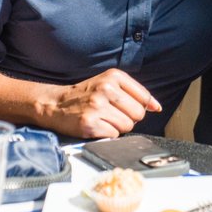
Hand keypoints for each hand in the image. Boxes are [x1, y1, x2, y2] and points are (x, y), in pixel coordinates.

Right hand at [40, 69, 161, 137]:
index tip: (130, 109)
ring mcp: (97, 106)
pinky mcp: (90, 123)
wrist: (55, 104)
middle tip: (113, 114)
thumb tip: (156, 107)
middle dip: (129, 118)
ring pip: (128, 126)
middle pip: (138, 113)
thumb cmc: (86, 95)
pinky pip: (114, 135)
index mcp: (114, 76)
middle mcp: (106, 88)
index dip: (141, 107)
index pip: (144, 97)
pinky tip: (97, 126)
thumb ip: (134, 93)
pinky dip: (107, 134)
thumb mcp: (109, 84)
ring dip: (118, 127)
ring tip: (104, 119)